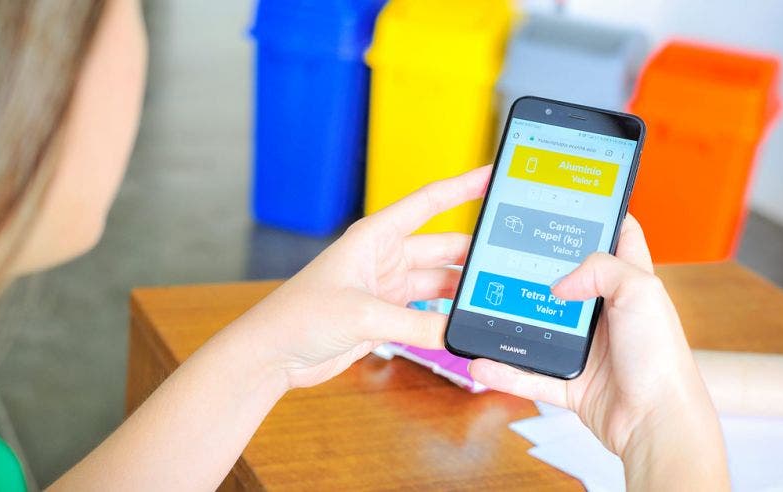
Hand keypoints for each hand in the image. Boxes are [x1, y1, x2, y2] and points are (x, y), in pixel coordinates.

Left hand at [233, 166, 490, 388]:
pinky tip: (466, 324)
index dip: (463, 187)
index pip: (428, 202)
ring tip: (497, 295)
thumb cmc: (299, 317)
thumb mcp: (362, 315)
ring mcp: (386, 289)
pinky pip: (426, 314)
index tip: (494, 175)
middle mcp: (383, 257)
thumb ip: (415, 324)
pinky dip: (445, 320)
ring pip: (438, 283)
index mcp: (375, 236)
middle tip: (511, 257)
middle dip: (474, 253)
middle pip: (442, 248)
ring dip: (462, 291)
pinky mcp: (385, 317)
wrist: (272, 355)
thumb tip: (456, 333)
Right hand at [468, 216, 728, 487]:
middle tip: (507, 248)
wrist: (657, 423)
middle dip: (538, 267)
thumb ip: (600, 268)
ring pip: (540, 328)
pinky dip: (505, 370)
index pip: (618, 237)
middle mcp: (607, 313)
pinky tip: (481, 361)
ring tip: (482, 303)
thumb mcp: (640, 291)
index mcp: (630, 284)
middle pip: (568, 280)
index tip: (568, 200)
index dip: (598, 216)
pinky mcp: (571, 382)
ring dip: (512, 321)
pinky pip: (530, 374)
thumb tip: (558, 283)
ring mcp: (587, 349)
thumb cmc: (661, 358)